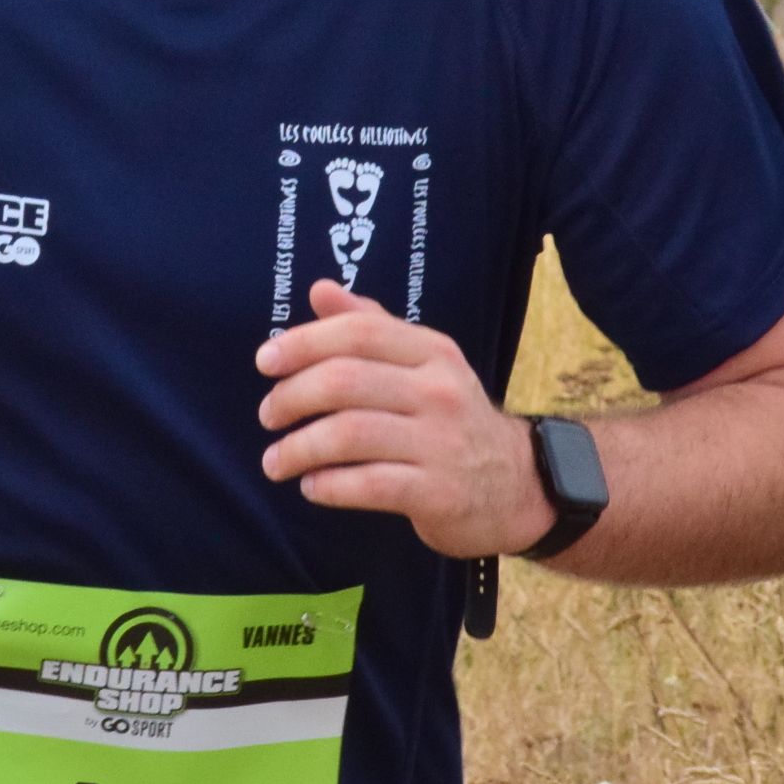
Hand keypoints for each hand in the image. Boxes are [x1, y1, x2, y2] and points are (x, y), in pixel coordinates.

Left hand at [255, 279, 554, 558]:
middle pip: (345, 382)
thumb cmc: (450, 420)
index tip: (265, 362)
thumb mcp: (422, 365)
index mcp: (432, 352)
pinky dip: (329, 486)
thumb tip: (319, 289)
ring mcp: (442, 443)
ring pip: (349, 435)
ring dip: (299, 448)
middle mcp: (439, 391)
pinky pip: (369, 485)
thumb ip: (370, 327)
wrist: (518, 487)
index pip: (359, 332)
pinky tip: (312, 486)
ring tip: (275, 461)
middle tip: (267, 415)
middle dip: (292, 397)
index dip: (303, 342)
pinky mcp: (440, 493)